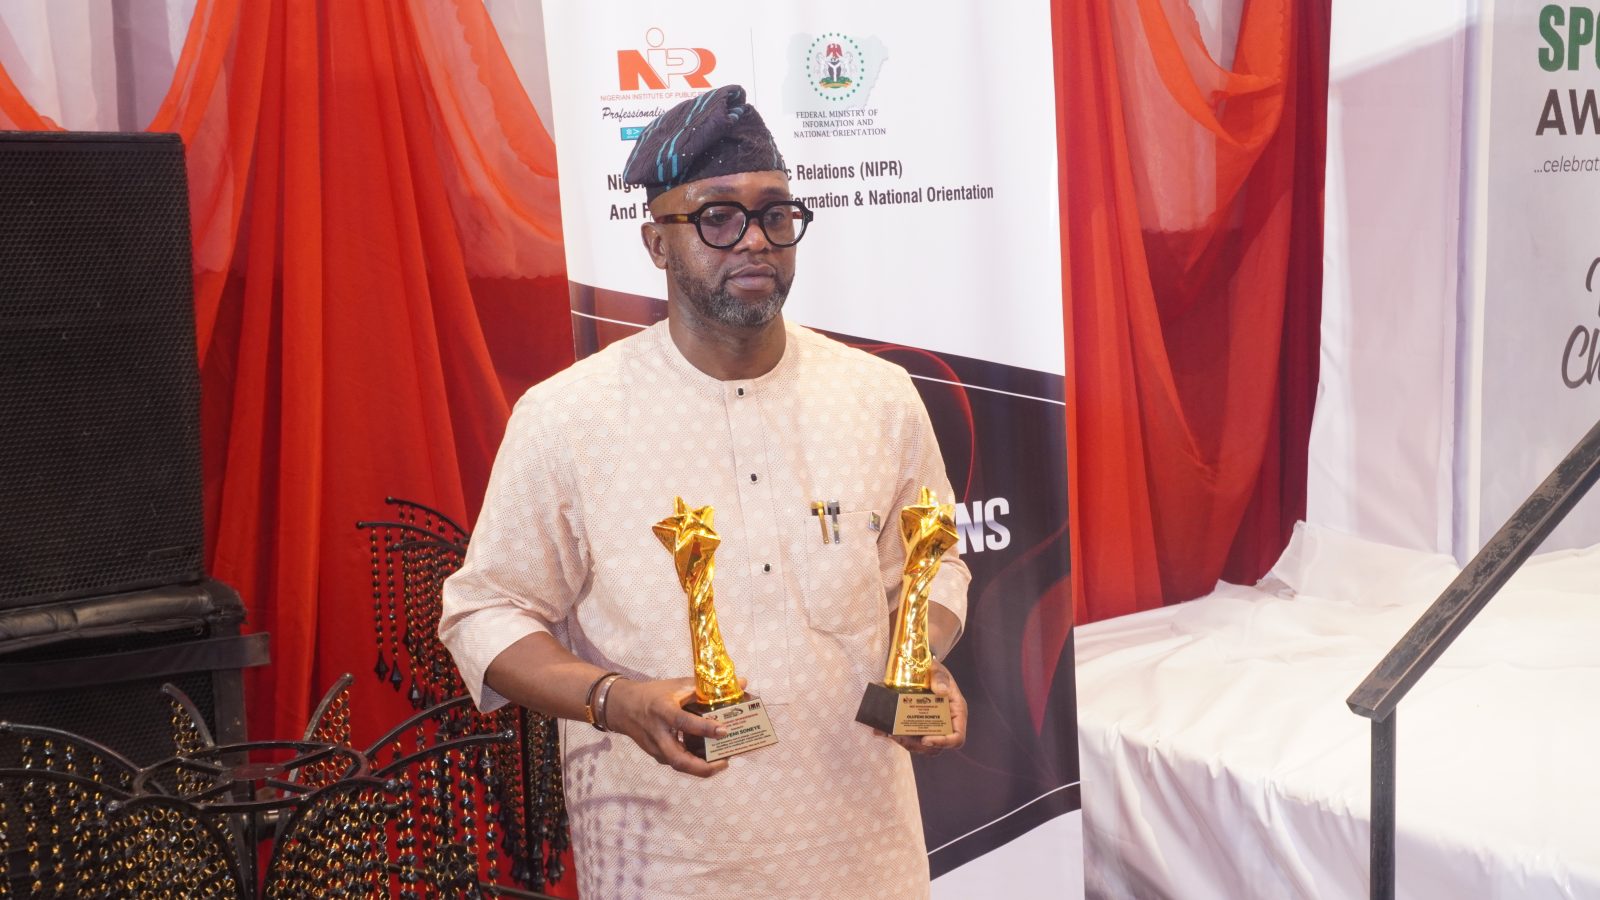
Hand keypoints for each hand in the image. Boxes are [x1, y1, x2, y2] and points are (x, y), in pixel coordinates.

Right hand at [603, 676, 730, 777]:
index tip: (724, 731)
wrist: (623, 707)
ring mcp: (655, 748)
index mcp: (662, 711)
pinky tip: (709, 757)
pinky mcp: (656, 755)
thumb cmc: (653, 694)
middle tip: (725, 762)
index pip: (683, 722)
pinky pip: (677, 762)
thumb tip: (742, 683)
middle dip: (703, 767)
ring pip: (679, 765)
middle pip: (679, 760)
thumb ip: (707, 688)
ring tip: (723, 761)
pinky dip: (694, 763)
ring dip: (701, 768)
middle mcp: (658, 733)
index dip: (704, 728)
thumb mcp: (677, 686)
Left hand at [886, 660, 967, 755]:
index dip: (944, 743)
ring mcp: (930, 728)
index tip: (925, 739)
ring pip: (920, 746)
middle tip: (899, 736)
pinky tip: (882, 730)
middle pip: (935, 747)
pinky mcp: (917, 727)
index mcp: (956, 714)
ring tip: (889, 733)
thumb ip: (940, 677)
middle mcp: (945, 725)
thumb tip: (941, 691)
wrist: (919, 670)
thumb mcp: (938, 670)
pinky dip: (895, 736)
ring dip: (904, 742)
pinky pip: (908, 737)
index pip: (957, 738)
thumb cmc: (934, 671)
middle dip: (917, 745)